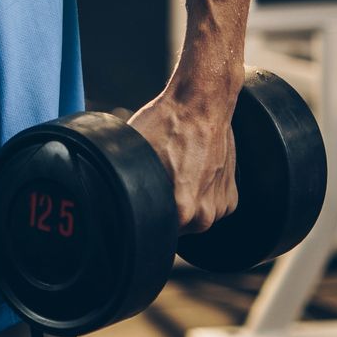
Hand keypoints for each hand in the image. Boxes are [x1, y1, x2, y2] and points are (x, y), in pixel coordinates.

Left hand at [128, 79, 239, 233]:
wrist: (201, 104)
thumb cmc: (165, 125)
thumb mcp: (131, 155)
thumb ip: (122, 184)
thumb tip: (103, 199)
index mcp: (182, 210)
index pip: (155, 233)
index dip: (141, 221)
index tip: (134, 207)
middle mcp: (206, 214)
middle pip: (174, 229)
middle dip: (161, 213)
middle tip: (151, 185)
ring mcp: (222, 206)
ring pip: (193, 220)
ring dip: (182, 206)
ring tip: (173, 176)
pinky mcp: (232, 197)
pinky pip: (209, 209)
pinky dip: (199, 197)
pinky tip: (189, 176)